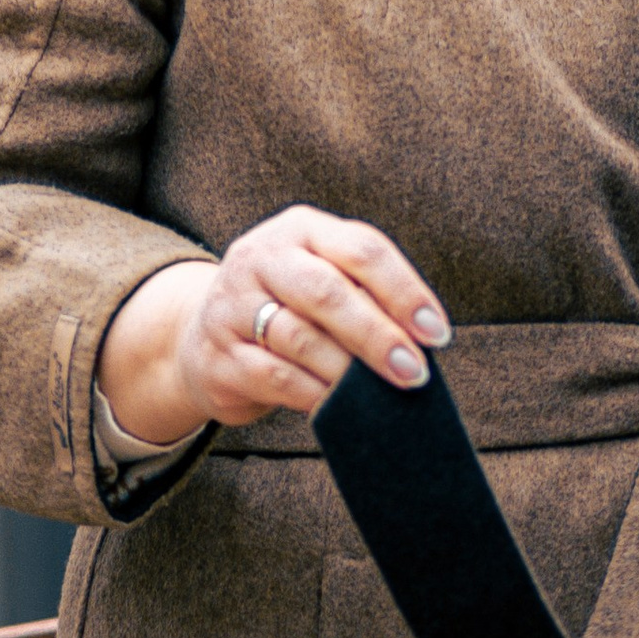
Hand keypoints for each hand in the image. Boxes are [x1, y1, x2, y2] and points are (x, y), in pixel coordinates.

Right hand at [95, 207, 449, 444]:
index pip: (361, 249)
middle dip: (377, 335)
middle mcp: (262, 258)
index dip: (404, 291)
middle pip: (327, 292)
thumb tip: (422, 341)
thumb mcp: (322, 280)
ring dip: (347, 371)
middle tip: (413, 372)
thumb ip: (365, 295)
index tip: (436, 333)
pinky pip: (275, 377)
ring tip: (381, 393)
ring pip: (299, 337)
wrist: (202, 334)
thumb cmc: (289, 307)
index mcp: (301, 229)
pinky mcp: (218, 354)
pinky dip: (315, 394)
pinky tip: (340, 407)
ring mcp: (231, 305)